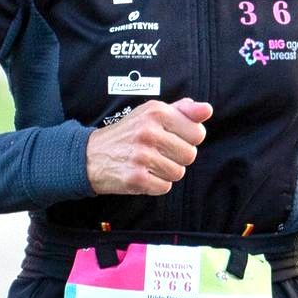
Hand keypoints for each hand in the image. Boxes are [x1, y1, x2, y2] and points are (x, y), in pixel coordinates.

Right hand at [86, 99, 211, 195]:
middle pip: (190, 155)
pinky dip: (156, 184)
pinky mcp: (135, 178)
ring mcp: (141, 156)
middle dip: (178, 157)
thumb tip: (206, 110)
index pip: (197, 133)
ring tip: (150, 163)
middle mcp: (148, 132)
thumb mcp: (151, 113)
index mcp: (156, 112)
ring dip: (166, 172)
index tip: (174, 138)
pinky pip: (164, 187)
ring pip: (178, 173)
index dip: (189, 139)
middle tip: (159, 152)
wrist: (91, 154)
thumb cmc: (128, 133)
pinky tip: (143, 174)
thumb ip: (182, 110)